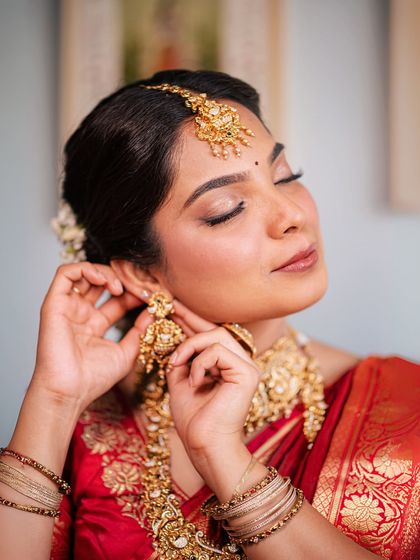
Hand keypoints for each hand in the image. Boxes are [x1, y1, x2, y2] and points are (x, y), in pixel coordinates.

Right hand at [31, 262, 153, 411]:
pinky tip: (103, 280)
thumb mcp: (127, 353)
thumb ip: (140, 331)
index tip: (151, 295)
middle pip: (102, 283)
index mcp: (95, 324)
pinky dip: (85, 269)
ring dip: (105, 272)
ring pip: (84, 273)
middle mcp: (80, 313)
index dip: (134, 293)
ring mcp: (67, 308)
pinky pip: (66, 274)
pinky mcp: (54, 304)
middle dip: (122, 279)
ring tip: (119, 286)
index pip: (118, 299)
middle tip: (137, 285)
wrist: (69, 392)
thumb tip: (155, 312)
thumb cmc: (94, 379)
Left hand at [166, 302, 260, 459]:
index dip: (192, 320)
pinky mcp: (248, 373)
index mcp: (228, 365)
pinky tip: (193, 382)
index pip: (211, 335)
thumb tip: (175, 338)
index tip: (173, 307)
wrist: (204, 444)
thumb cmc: (194, 419)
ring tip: (176, 364)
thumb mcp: (180, 381)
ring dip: (190, 347)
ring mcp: (248, 366)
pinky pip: (217, 351)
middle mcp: (241, 362)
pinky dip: (199, 364)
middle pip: (216, 329)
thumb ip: (182, 360)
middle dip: (190, 317)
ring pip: (217, 336)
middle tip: (169, 307)